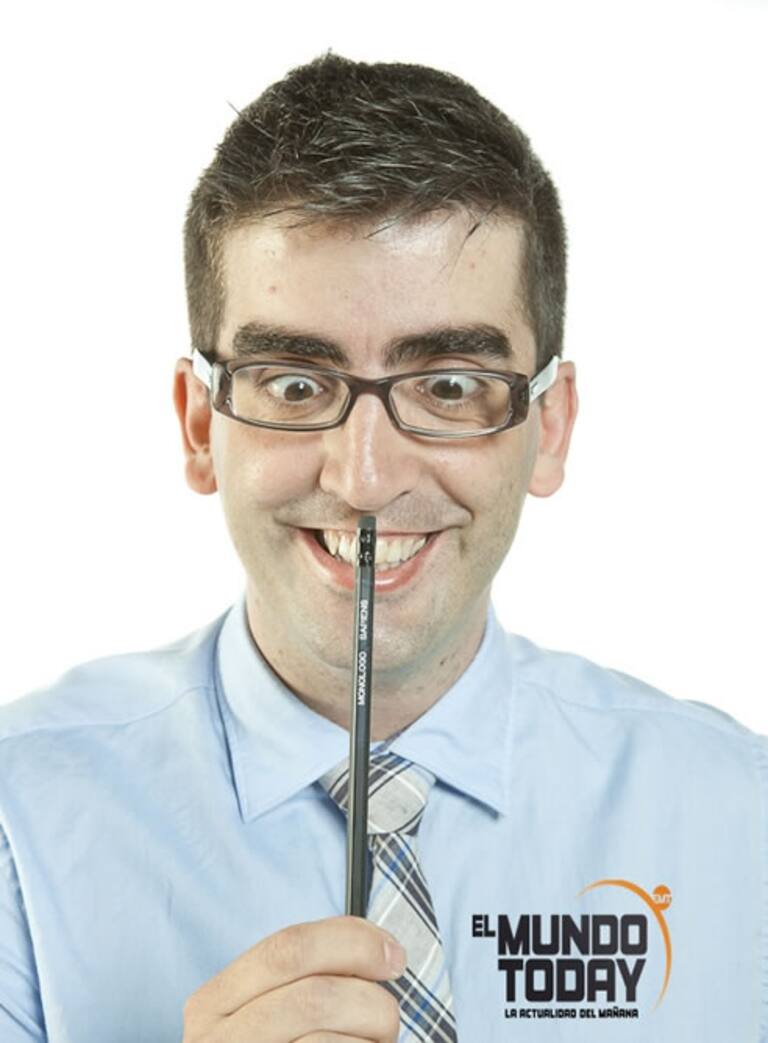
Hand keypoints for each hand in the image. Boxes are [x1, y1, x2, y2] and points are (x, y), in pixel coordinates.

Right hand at [182, 915, 405, 1041]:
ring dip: (369, 1041)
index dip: (351, 942)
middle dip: (369, 1000)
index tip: (393, 954)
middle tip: (390, 1017)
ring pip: (325, 1042)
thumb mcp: (264, 1014)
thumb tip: (379, 949)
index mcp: (213, 1003)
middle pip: (314, 996)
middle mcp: (217, 1042)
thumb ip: (302, 978)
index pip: (288, 948)